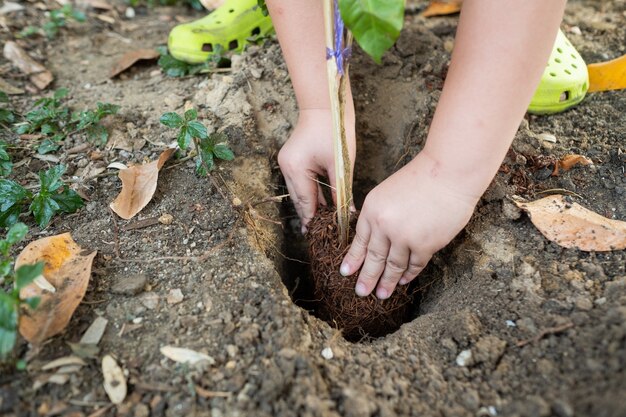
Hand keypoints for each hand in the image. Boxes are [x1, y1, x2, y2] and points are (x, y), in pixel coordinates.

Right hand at [278, 109, 354, 231]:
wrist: (325, 106)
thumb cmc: (335, 131)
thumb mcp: (340, 166)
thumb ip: (341, 192)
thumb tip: (346, 214)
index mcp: (296, 169)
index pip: (305, 202)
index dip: (313, 220)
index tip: (318, 236)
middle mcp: (287, 167)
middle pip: (299, 199)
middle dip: (310, 216)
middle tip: (320, 235)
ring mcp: (287, 163)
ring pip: (299, 192)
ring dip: (310, 205)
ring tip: (320, 224)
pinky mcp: (291, 159)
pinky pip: (300, 183)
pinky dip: (310, 193)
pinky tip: (320, 205)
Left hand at [339, 152, 478, 298]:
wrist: (449, 172)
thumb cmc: (422, 178)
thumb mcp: (388, 191)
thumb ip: (380, 214)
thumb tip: (376, 238)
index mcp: (372, 209)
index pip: (359, 240)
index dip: (353, 258)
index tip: (346, 272)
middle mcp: (384, 225)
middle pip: (373, 257)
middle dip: (366, 277)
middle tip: (361, 292)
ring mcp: (404, 237)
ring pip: (392, 265)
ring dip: (387, 282)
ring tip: (381, 294)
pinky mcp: (425, 245)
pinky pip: (414, 264)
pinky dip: (408, 274)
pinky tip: (403, 281)